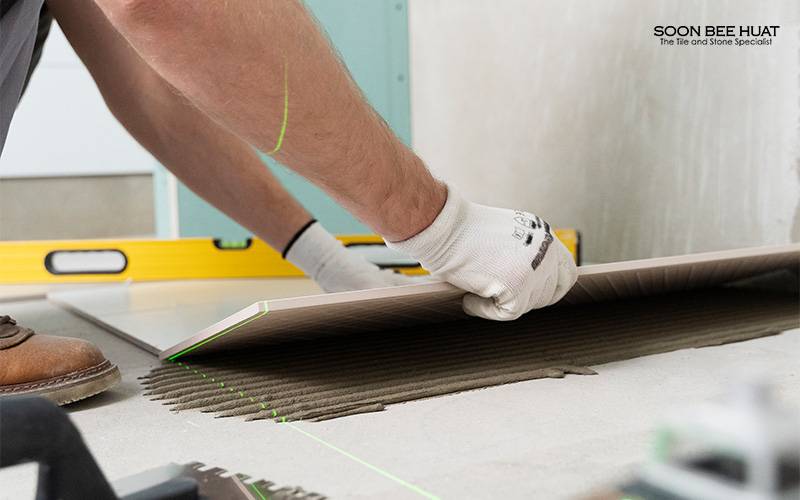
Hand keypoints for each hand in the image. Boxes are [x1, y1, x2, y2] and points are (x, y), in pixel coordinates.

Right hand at [387, 187, 577, 319]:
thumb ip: (521, 255)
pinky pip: (506, 313)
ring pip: (528, 304)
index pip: (566, 272)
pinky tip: (469, 298)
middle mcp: (545, 249)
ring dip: (500, 303)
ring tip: (474, 291)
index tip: (530, 295)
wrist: (442, 226)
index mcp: (542, 235)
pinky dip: (484, 310)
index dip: (550, 289)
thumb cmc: (460, 231)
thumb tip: (526, 285)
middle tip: (496, 296)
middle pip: (550, 293)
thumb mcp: (503, 236)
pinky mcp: (518, 285)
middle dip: (524, 299)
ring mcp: (534, 268)